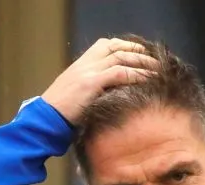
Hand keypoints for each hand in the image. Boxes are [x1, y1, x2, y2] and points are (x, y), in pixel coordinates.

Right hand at [41, 38, 158, 124]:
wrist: (46, 118)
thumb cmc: (61, 113)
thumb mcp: (77, 96)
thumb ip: (92, 90)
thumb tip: (110, 95)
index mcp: (82, 63)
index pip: (107, 45)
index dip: (126, 47)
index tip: (141, 53)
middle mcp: (86, 63)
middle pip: (117, 48)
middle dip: (139, 52)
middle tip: (155, 59)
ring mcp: (89, 71)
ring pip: (121, 58)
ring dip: (142, 62)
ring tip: (157, 68)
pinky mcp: (91, 83)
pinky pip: (119, 73)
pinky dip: (135, 74)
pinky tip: (147, 79)